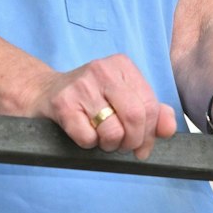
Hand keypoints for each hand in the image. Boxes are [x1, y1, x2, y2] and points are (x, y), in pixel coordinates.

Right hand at [27, 53, 176, 160]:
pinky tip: (82, 132)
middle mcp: (103, 70)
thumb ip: (151, 112)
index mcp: (122, 66)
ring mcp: (81, 85)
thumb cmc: (90, 99)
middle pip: (136, 117)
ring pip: (113, 131)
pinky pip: (88, 138)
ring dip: (109, 145)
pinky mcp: (62, 103)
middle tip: (123, 146)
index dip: (150, 133)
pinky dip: (89, 144)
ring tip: (101, 138)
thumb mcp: (123, 98)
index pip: (151, 105)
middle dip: (132, 141)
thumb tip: (169, 128)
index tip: (142, 145)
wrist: (44, 93)